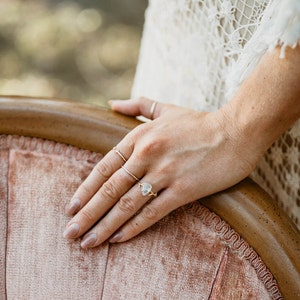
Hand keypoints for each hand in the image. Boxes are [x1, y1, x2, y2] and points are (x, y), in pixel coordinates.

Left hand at [63, 97, 260, 247]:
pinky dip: (134, 227)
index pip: (104, 167)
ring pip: (127, 204)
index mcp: (140, 136)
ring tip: (88, 242)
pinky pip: (153, 212)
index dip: (86, 189)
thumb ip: (137, 105)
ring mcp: (165, 173)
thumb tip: (112, 103)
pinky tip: (118, 239)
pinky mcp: (184, 189)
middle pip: (110, 189)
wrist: (236, 130)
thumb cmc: (200, 122)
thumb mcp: (165, 109)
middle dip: (88, 214)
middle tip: (70, 233)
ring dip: (105, 226)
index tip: (71, 207)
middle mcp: (148, 154)